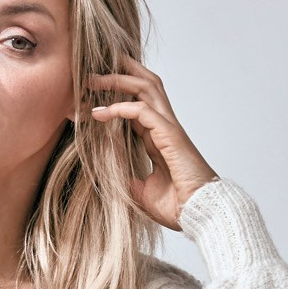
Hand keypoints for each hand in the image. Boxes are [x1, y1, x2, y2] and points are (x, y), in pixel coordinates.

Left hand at [87, 60, 217, 228]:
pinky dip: (120, 107)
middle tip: (93, 73)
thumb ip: (129, 180)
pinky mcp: (170, 134)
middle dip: (121, 73)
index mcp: (159, 139)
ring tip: (93, 80)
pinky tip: (100, 113)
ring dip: (118, 80)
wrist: (198, 215)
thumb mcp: (143, 193)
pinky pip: (142, 110)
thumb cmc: (178, 207)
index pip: (138, 105)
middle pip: (145, 86)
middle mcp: (165, 128)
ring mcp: (169, 128)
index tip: (90, 99)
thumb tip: (113, 178)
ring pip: (146, 88)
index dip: (115, 98)